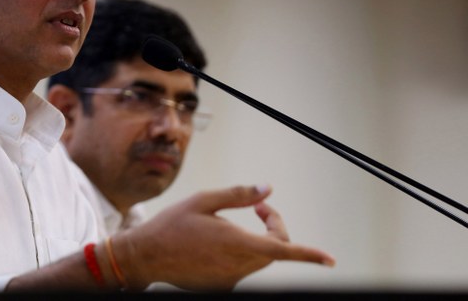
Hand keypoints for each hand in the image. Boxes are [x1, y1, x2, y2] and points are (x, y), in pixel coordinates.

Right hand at [114, 184, 335, 290]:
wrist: (146, 256)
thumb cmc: (172, 225)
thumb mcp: (203, 200)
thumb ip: (238, 195)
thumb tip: (267, 189)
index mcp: (235, 242)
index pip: (282, 248)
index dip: (308, 254)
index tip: (328, 258)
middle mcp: (237, 265)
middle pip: (274, 250)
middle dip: (275, 228)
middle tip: (258, 208)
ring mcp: (230, 279)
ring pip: (259, 260)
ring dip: (259, 240)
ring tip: (232, 223)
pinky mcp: (222, 286)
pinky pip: (242, 269)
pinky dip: (242, 254)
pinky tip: (217, 243)